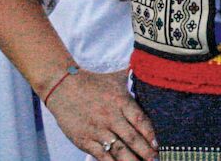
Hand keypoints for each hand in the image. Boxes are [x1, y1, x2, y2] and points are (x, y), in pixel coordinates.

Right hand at [42, 68, 156, 160]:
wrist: (62, 86)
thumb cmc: (93, 82)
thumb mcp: (116, 76)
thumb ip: (135, 77)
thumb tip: (153, 68)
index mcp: (121, 101)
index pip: (140, 121)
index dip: (151, 134)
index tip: (158, 145)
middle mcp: (111, 117)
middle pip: (132, 138)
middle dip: (145, 151)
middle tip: (155, 160)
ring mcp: (97, 130)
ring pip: (118, 150)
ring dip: (131, 160)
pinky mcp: (84, 140)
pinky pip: (100, 156)